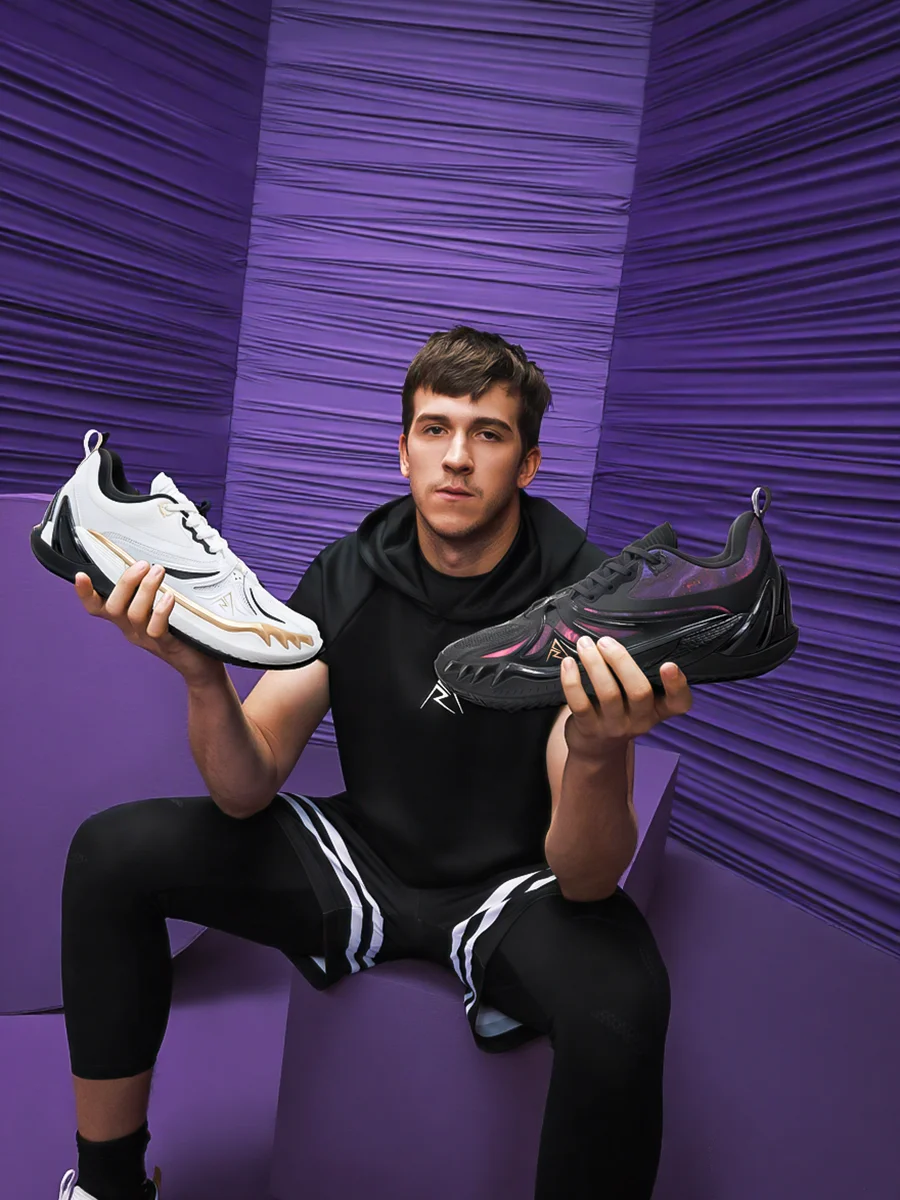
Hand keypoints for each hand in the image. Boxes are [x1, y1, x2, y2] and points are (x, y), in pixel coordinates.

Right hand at [74, 561, 221, 686]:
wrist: (200, 663)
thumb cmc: (180, 629)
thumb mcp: (158, 605)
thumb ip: (148, 588)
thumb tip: (147, 561)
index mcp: (123, 618)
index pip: (96, 607)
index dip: (84, 594)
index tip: (81, 575)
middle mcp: (130, 629)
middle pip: (114, 608)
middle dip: (126, 583)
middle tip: (143, 565)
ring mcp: (146, 639)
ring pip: (134, 615)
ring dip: (145, 590)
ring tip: (158, 571)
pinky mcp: (166, 645)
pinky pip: (156, 629)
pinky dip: (160, 611)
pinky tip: (169, 596)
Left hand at [560, 636, 692, 761]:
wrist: (596, 749)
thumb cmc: (619, 711)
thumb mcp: (637, 700)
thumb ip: (635, 675)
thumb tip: (618, 636)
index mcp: (658, 709)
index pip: (679, 702)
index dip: (677, 685)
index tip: (669, 664)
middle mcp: (640, 720)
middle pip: (639, 691)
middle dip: (621, 661)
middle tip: (606, 642)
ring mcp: (615, 726)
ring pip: (608, 693)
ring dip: (595, 664)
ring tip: (585, 645)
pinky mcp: (589, 728)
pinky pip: (580, 703)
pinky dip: (572, 681)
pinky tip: (568, 663)